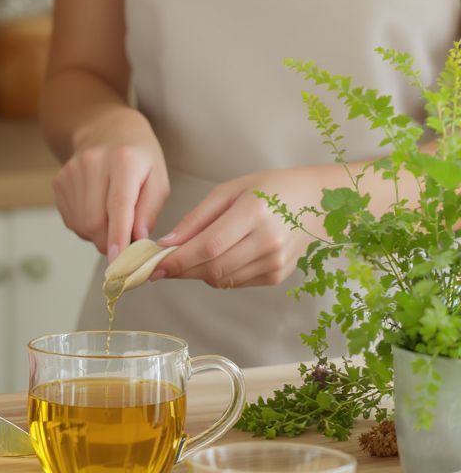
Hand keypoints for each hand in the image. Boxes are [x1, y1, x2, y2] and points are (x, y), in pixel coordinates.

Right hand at [53, 108, 168, 259]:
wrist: (105, 129)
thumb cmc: (139, 158)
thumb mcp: (157, 179)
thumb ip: (150, 210)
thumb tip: (138, 239)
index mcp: (124, 160)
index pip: (118, 204)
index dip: (118, 235)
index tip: (118, 259)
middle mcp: (93, 163)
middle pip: (94, 220)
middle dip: (109, 242)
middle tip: (124, 244)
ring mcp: (71, 172)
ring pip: (81, 224)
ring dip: (98, 234)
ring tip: (111, 218)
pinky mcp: (59, 181)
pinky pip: (71, 219)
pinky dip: (86, 226)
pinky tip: (96, 209)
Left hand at [153, 167, 327, 288]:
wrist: (318, 203)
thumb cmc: (270, 190)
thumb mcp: (229, 191)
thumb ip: (196, 218)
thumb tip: (167, 243)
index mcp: (254, 213)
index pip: (209, 246)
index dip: (179, 260)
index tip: (154, 265)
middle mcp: (268, 242)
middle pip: (213, 268)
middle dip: (182, 269)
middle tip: (163, 265)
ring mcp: (275, 262)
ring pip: (222, 279)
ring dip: (198, 272)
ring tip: (191, 257)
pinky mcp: (277, 276)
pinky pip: (235, 282)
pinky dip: (219, 274)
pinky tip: (219, 258)